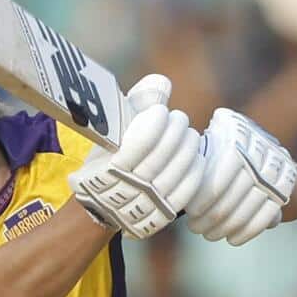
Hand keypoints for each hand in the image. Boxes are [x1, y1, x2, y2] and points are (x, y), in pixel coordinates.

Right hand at [67, 74, 203, 239]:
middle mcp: (125, 188)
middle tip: (179, 119)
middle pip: (163, 154)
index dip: (157, 121)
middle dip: (177, 130)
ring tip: (189, 135)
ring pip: (177, 171)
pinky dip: (195, 170)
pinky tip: (196, 156)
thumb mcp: (112, 129)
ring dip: (189, 147)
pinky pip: (186, 192)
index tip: (160, 111)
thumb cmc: (108, 157)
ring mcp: (144, 204)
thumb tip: (164, 81)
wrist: (100, 205)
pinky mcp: (160, 216)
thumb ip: (136, 102)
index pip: (142, 140)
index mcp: (108, 165)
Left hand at [184, 107, 296, 246]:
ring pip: (250, 204)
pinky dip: (249, 230)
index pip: (223, 169)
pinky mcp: (287, 185)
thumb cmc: (220, 151)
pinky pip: (268, 213)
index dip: (206, 193)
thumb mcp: (207, 143)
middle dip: (212, 215)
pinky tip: (233, 240)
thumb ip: (194, 161)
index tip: (191, 212)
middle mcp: (262, 145)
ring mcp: (277, 166)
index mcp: (237, 130)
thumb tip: (176, 191)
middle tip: (195, 228)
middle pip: (236, 190)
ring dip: (227, 225)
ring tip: (209, 235)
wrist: (266, 153)